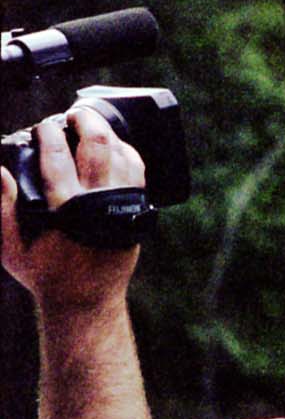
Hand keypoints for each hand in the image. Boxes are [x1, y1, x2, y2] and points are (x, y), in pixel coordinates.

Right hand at [1, 107, 144, 306]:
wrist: (86, 302)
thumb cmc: (45, 274)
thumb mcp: (11, 247)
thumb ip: (1, 207)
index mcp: (66, 209)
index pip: (57, 154)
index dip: (49, 132)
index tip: (42, 127)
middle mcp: (99, 203)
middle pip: (99, 144)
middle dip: (85, 120)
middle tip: (72, 115)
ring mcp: (122, 206)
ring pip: (123, 154)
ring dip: (107, 134)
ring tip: (90, 127)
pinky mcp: (135, 212)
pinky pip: (138, 171)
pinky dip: (125, 152)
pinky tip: (112, 147)